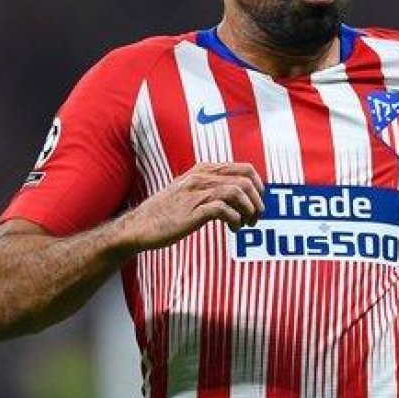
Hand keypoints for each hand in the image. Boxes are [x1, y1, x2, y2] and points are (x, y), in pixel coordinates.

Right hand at [118, 162, 264, 251]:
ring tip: (245, 224)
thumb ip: (211, 187)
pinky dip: (235, 220)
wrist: (139, 227)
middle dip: (257, 201)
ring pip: (237, 192)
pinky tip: (233, 228)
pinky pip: (224, 210)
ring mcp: (196, 193)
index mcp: (203, 170)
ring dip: (249, 210)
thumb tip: (241, 194)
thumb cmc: (166, 212)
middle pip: (245, 180)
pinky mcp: (192, 211)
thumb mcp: (190, 191)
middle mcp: (201, 177)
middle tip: (255, 218)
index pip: (244, 168)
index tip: (258, 202)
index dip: (259, 186)